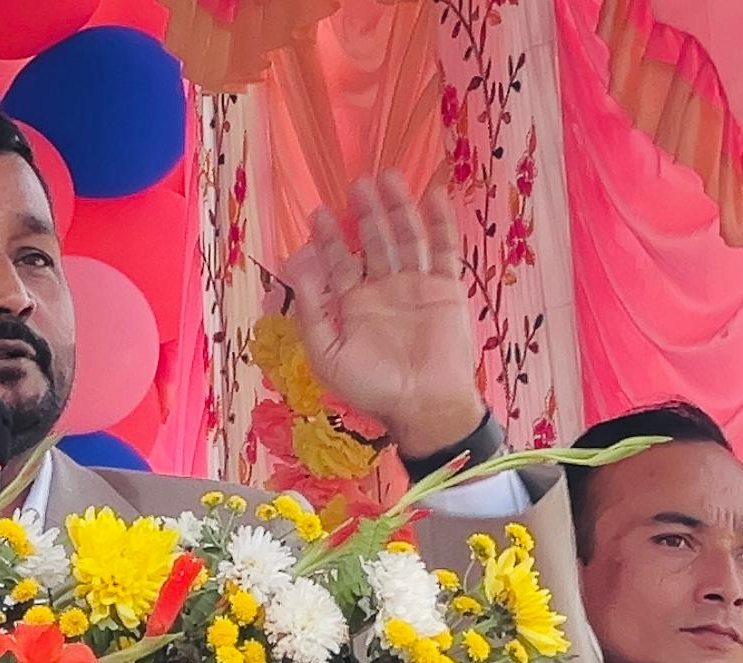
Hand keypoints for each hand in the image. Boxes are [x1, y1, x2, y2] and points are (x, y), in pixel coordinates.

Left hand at [285, 173, 486, 458]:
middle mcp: (385, 290)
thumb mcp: (327, 353)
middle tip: (356, 183)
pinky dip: (441, 224)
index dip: (330, 238)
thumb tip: (296, 266)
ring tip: (388, 178)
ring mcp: (417, 286)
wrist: (424, 405)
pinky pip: (445, 251)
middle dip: (365, 213)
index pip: (340, 262)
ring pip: (406, 237)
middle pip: (374, 241)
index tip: (319, 212)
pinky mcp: (446, 289)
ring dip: (398, 208)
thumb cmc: (372, 387)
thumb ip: (312, 310)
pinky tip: (433, 196)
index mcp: (354, 305)